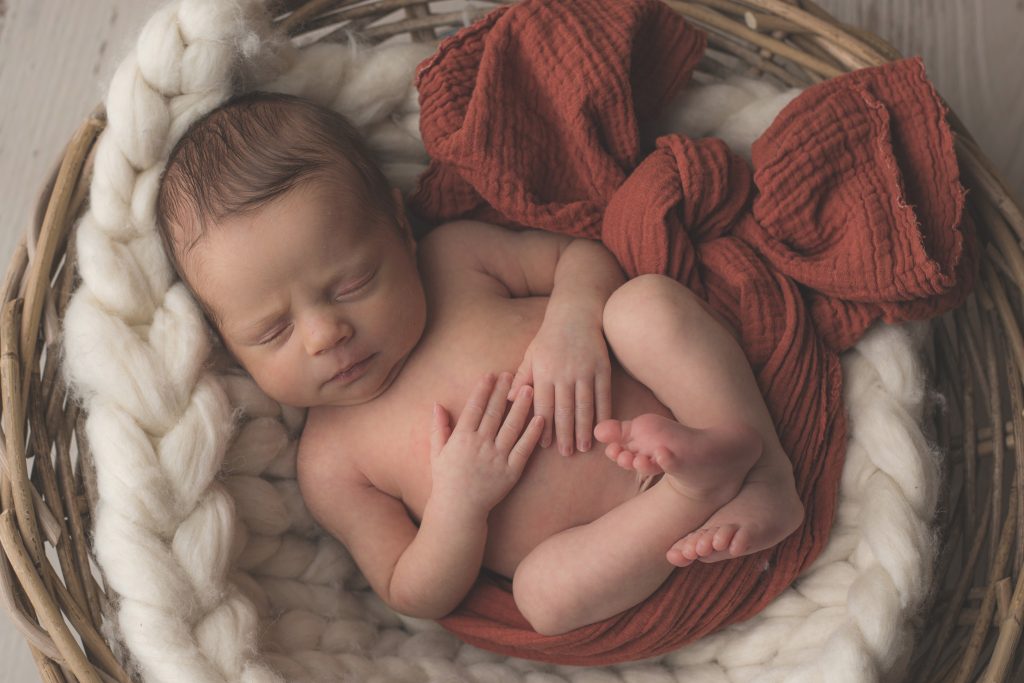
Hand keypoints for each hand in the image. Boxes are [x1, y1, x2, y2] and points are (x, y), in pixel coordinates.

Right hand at [430, 372, 544, 515]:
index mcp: (462, 438)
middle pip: (495, 412)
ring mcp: (497, 458)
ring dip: (521, 406)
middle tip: (512, 373)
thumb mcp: (437, 452)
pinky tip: (540, 419)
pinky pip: (524, 448)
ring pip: (512, 426)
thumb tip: (437, 404)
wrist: (459, 510)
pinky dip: (533, 433)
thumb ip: (438, 428)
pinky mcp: (511, 471)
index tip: (491, 375)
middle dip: (504, 391)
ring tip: (529, 389)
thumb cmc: (446, 480)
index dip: (484, 389)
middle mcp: (480, 445)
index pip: (475, 407)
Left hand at [507, 316, 611, 455]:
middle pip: (564, 410)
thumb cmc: (549, 336)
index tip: (545, 445)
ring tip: (583, 447)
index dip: (544, 427)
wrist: (575, 313)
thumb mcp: (531, 354)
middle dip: (565, 434)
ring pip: (584, 406)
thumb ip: (522, 377)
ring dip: (584, 429)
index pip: (543, 406)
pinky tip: (602, 427)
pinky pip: (603, 395)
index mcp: (544, 372)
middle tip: (566, 453)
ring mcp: (584, 371)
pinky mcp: (602, 368)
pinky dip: (603, 413)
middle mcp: (564, 374)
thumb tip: (510, 398)